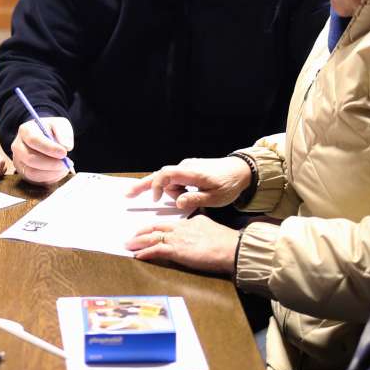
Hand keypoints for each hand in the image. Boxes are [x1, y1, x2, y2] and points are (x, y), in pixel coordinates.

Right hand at [11, 117, 74, 183]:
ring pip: (32, 172)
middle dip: (50, 163)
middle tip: (66, 163)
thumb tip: (66, 146)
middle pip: (30, 158)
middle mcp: (18, 146)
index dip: (49, 148)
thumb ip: (64, 132)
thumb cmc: (52, 131)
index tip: (64, 153)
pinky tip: (59, 171)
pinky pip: (35, 180)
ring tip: (64, 167)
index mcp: (25, 130)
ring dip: (51, 172)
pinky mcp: (23, 173)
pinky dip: (49, 178)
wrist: (47, 140)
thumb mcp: (60, 125)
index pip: (34, 140)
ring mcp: (18, 161)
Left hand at [126, 214, 239, 275]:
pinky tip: (137, 256)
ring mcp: (177, 238)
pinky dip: (145, 253)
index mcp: (190, 222)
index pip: (170, 224)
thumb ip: (202, 230)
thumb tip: (202, 233)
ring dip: (138, 242)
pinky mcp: (176, 250)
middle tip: (133, 236)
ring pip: (152, 237)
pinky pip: (155, 250)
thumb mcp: (212, 229)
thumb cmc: (226, 242)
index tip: (152, 230)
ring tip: (128, 245)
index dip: (158, 227)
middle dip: (143, 232)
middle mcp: (181, 228)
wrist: (230, 247)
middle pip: (157, 227)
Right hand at [127, 156, 251, 212]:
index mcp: (192, 173)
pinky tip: (186, 194)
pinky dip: (175, 188)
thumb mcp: (215, 198)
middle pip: (160, 175)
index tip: (156, 200)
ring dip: (172, 192)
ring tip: (191, 198)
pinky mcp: (188, 169)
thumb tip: (177, 203)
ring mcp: (187, 167)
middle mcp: (186, 167)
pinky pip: (176, 180)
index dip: (157, 186)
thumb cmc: (229, 185)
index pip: (167, 174)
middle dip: (143, 185)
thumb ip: (195, 200)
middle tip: (128, 195)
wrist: (241, 170)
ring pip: (170, 181)